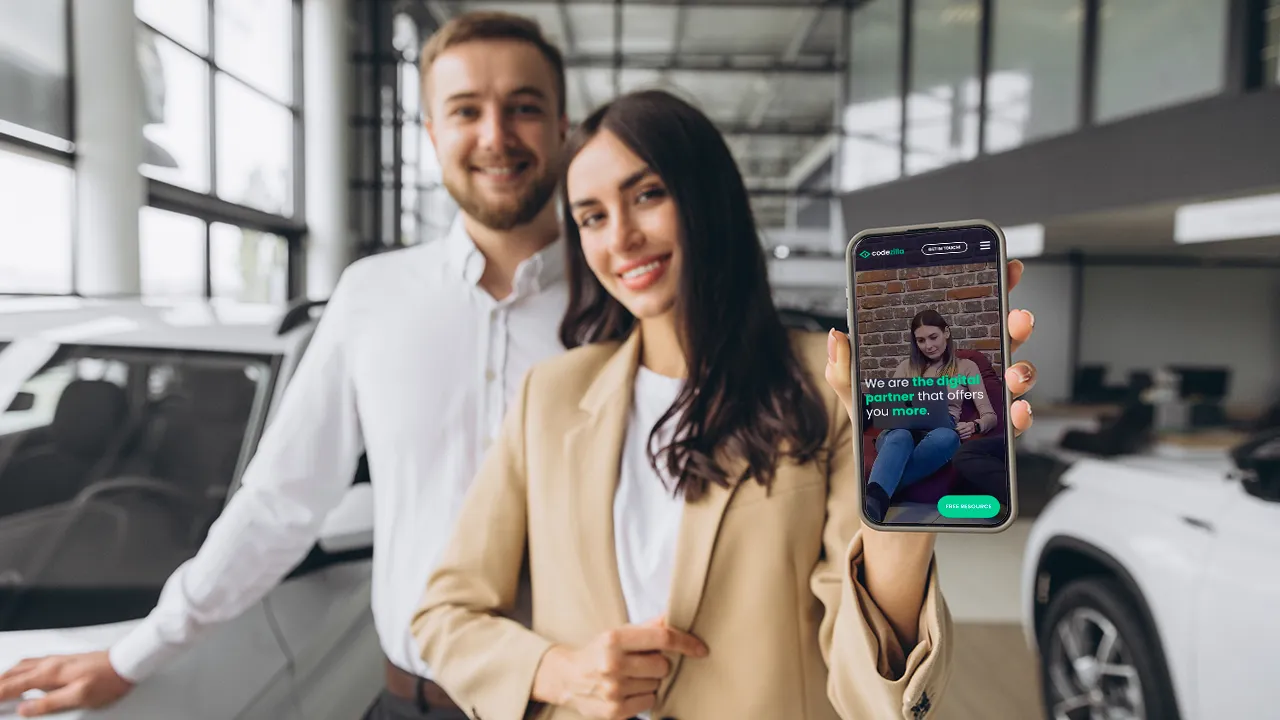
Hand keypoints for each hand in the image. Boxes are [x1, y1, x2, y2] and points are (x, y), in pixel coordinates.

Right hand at [0, 651, 133, 716]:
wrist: (127, 662)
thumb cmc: (108, 679)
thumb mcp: (79, 696)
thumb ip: (49, 703)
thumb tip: (25, 709)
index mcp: (50, 673)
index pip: (13, 685)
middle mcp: (50, 663)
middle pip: (13, 673)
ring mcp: (57, 660)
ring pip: (22, 666)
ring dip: (7, 676)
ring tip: (0, 685)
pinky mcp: (64, 660)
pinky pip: (34, 663)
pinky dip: (20, 670)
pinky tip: (23, 674)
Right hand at [531, 616, 707, 719]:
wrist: (566, 678)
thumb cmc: (598, 652)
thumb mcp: (618, 633)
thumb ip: (649, 626)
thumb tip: (675, 614)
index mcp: (613, 639)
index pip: (662, 638)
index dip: (686, 643)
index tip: (701, 649)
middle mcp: (612, 664)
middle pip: (663, 665)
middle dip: (658, 664)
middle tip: (640, 663)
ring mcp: (613, 690)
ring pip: (657, 685)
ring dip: (649, 681)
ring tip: (630, 677)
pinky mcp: (614, 711)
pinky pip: (649, 703)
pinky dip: (643, 697)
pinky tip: (627, 691)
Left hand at [823, 259, 1038, 650]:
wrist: (889, 503)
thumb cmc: (879, 448)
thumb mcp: (858, 408)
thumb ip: (847, 374)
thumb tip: (836, 336)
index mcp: (929, 365)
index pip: (958, 320)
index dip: (982, 291)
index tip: (999, 267)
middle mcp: (958, 382)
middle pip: (993, 343)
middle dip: (1011, 324)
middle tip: (1017, 316)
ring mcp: (975, 411)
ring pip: (1008, 380)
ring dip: (1020, 369)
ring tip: (1017, 368)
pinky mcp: (983, 443)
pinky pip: (1007, 426)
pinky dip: (1016, 416)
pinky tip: (1014, 411)